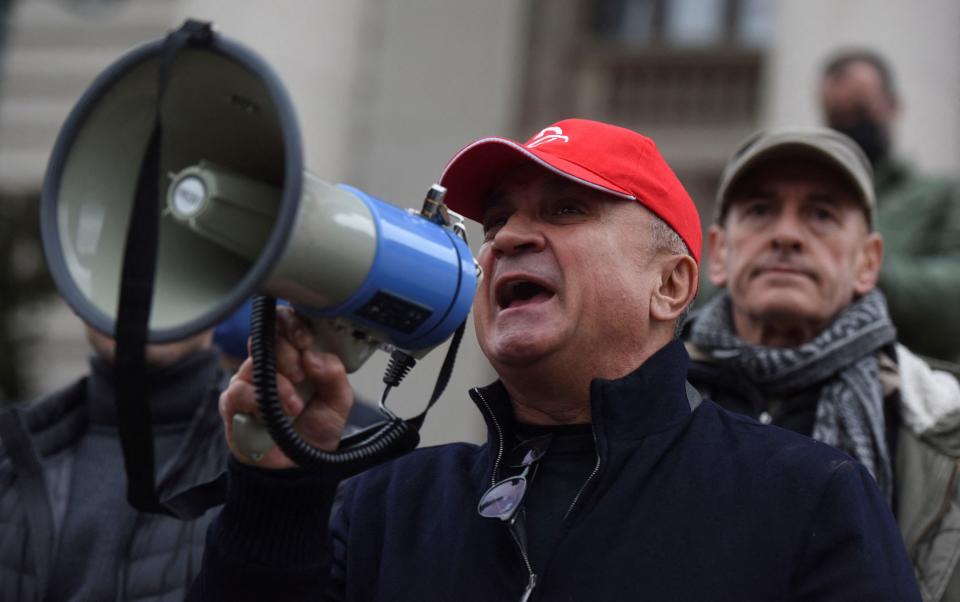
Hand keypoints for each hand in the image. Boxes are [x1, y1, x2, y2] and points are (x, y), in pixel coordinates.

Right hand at [219, 306, 353, 468]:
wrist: (299, 467)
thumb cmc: (316, 430)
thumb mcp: (338, 402)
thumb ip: (334, 375)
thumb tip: (313, 355)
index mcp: (296, 355)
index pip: (286, 323)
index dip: (294, 324)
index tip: (305, 340)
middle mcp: (270, 363)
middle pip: (269, 336)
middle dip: (288, 354)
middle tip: (301, 376)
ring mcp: (249, 381)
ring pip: (254, 362)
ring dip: (279, 384)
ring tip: (294, 406)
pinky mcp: (233, 402)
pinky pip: (239, 390)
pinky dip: (259, 401)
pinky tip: (273, 414)